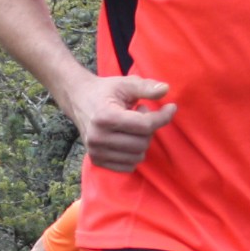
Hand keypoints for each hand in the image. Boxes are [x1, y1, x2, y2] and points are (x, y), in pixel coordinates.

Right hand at [59, 74, 176, 171]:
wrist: (78, 99)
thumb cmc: (105, 91)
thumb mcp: (126, 83)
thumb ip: (146, 87)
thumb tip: (166, 89)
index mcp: (105, 117)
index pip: (145, 125)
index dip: (163, 116)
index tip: (171, 107)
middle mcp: (98, 138)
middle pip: (143, 142)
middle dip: (149, 128)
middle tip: (140, 113)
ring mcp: (96, 152)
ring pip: (138, 156)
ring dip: (141, 141)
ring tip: (131, 125)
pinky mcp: (96, 160)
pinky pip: (128, 166)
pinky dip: (133, 154)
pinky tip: (126, 138)